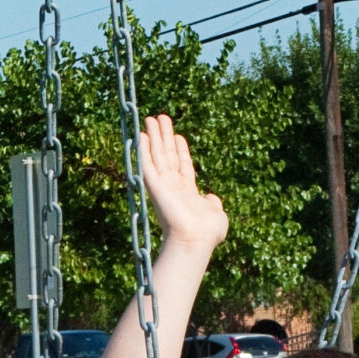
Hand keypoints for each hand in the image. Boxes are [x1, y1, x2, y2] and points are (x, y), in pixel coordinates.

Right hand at [139, 113, 227, 250]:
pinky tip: (142, 135)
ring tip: (151, 118)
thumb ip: (213, 203)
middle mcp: (173, 187)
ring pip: (157, 155)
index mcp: (188, 192)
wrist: (195, 239)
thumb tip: (212, 199)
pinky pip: (146, 163)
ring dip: (154, 136)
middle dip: (165, 136)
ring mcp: (162, 185)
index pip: (182, 165)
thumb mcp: (216, 213)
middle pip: (168, 156)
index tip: (178, 135)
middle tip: (161, 118)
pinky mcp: (153, 185)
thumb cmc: (207, 232)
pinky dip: (143, 148)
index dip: (180, 149)